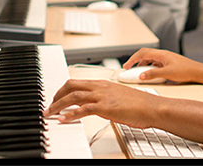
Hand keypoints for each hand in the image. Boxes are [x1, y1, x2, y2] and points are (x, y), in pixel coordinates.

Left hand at [43, 79, 164, 127]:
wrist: (152, 107)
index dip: (64, 90)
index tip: (57, 98)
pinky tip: (63, 119)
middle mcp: (101, 87)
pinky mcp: (105, 107)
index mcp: (104, 84)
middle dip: (57, 95)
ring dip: (58, 105)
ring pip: (73, 96)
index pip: (78, 82)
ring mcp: (103, 96)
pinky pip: (83, 110)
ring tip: (50, 113)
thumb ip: (105, 99)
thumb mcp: (119, 98)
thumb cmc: (140, 104)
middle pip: (71, 86)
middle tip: (50, 105)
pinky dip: (70, 114)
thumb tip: (96, 106)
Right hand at [124, 48, 202, 88]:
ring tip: (137, 72)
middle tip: (128, 68)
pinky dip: (149, 67)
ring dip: (142, 64)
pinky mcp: (169, 63)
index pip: (143, 53)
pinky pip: (155, 63)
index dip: (132, 59)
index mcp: (161, 54)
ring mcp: (166, 58)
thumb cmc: (186, 71)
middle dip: (135, 60)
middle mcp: (163, 54)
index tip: (126, 66)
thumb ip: (153, 74)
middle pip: (145, 54)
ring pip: (150, 59)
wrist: (198, 72)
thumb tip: (141, 76)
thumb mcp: (167, 74)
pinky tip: (149, 74)